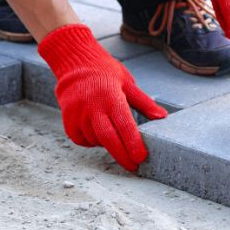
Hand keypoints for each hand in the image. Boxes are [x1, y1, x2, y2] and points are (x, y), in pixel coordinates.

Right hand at [37, 24, 167, 170]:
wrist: (74, 62)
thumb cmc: (105, 73)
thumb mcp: (127, 83)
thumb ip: (144, 102)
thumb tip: (162, 116)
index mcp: (111, 97)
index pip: (124, 125)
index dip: (133, 144)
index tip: (141, 157)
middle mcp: (93, 106)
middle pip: (108, 139)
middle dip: (122, 155)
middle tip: (133, 166)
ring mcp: (78, 114)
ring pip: (95, 140)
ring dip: (107, 145)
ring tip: (114, 137)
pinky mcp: (67, 119)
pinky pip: (81, 139)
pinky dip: (91, 141)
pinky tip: (97, 133)